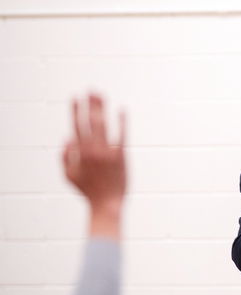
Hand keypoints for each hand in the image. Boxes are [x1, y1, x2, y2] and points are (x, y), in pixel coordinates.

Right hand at [62, 93, 126, 238]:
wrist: (106, 204)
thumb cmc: (88, 191)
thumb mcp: (69, 176)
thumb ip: (65, 157)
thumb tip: (66, 138)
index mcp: (79, 153)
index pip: (76, 126)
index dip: (75, 111)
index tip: (75, 97)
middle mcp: (92, 150)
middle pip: (90, 121)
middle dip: (90, 104)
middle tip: (91, 89)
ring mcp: (107, 152)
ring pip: (103, 124)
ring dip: (101, 108)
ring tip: (101, 95)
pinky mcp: (121, 155)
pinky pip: (121, 134)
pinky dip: (121, 121)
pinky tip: (121, 110)